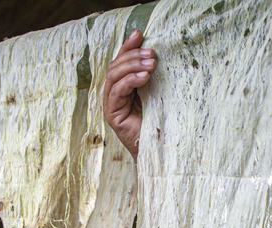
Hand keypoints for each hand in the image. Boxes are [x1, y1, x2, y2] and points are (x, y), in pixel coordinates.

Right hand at [103, 29, 156, 159]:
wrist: (159, 149)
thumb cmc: (160, 122)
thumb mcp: (157, 93)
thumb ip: (151, 76)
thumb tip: (155, 54)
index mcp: (123, 87)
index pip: (121, 61)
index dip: (128, 46)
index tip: (140, 34)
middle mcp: (114, 94)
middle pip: (116, 66)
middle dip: (133, 55)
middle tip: (152, 53)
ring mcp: (111, 104)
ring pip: (114, 76)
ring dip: (132, 66)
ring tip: (151, 63)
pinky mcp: (112, 114)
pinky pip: (117, 91)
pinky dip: (130, 81)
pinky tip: (145, 77)